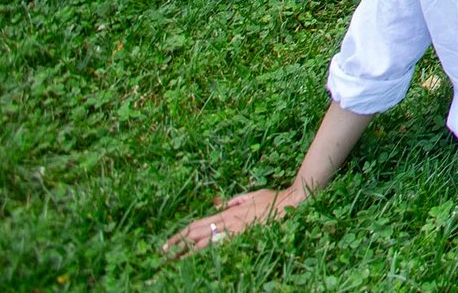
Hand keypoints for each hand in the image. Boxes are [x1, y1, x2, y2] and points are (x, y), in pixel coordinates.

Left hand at [164, 187, 300, 256]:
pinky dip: (207, 255)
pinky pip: (222, 247)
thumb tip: (216, 204)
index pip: (197, 225)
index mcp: (228, 212)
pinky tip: (198, 262)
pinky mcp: (246, 237)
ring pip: (205, 243)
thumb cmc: (275, 199)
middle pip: (196, 235)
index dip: (179, 236)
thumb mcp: (252, 195)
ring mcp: (237, 231)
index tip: (166, 246)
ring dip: (187, 254)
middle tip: (162, 257)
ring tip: (173, 263)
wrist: (294, 202)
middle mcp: (229, 221)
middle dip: (177, 246)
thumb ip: (234, 200)